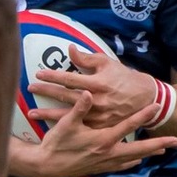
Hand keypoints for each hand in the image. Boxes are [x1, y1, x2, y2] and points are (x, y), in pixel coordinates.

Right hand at [21, 93, 176, 176]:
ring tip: (161, 150)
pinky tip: (136, 160)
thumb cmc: (56, 143)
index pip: (127, 126)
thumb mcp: (66, 124)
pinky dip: (131, 161)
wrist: (46, 166)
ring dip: (147, 153)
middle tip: (175, 141)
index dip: (142, 116)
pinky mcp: (100, 168)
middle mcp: (108, 153)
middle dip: (157, 144)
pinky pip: (121, 165)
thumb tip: (89, 94)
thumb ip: (79, 108)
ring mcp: (105, 163)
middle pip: (139, 148)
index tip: (155, 107)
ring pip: (133, 158)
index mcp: (103, 140)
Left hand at [29, 46, 159, 131]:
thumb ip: (86, 58)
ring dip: (49, 115)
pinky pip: (79, 127)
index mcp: (98, 83)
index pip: (70, 78)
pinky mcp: (101, 127)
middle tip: (30, 89)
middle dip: (46, 92)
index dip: (54, 75)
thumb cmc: (124, 78)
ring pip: (69, 115)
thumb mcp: (107, 63)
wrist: (145, 99)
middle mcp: (97, 100)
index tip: (38, 73)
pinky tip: (49, 128)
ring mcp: (99, 116)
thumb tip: (68, 49)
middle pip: (66, 96)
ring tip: (32, 114)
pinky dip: (64, 126)